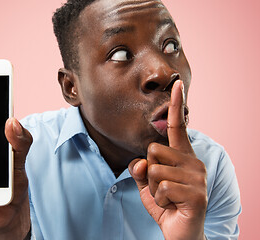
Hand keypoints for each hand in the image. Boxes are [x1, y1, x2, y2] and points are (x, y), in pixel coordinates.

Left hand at [128, 80, 206, 239]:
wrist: (179, 232)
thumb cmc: (165, 204)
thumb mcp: (146, 184)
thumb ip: (140, 169)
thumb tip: (141, 161)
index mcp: (182, 156)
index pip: (178, 127)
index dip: (176, 106)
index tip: (176, 84)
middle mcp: (193, 162)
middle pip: (153, 150)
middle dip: (148, 171)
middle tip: (160, 187)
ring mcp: (197, 178)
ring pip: (155, 170)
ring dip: (152, 189)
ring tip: (166, 197)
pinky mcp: (196, 194)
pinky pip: (161, 189)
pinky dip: (158, 201)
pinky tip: (170, 206)